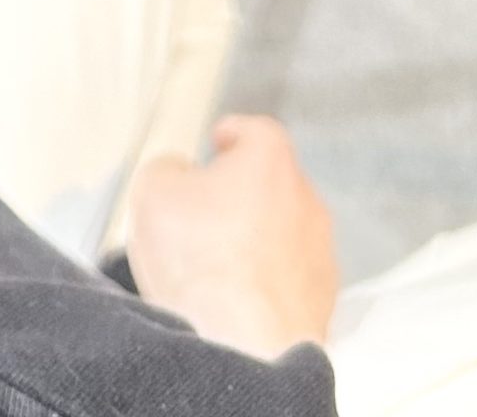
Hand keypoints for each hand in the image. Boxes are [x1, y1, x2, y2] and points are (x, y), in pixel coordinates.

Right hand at [127, 117, 338, 362]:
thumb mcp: (154, 189)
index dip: (234, 135)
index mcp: (271, 161)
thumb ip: (169, 168)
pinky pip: (289, 280)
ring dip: (257, 241)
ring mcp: (321, 255)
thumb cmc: (200, 259)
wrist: (242, 345)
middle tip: (204, 212)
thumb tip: (180, 176)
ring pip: (284, 234)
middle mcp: (307, 201)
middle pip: (272, 184)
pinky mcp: (322, 304)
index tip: (219, 141)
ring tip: (216, 265)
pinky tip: (236, 298)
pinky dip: (267, 283)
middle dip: (242, 194)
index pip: (257, 132)